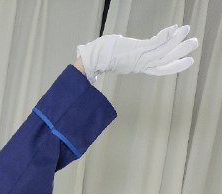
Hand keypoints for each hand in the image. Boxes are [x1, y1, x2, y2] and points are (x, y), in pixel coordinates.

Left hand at [77, 24, 197, 83]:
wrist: (95, 60)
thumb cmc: (105, 57)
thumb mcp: (122, 58)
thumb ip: (131, 57)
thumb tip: (130, 54)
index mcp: (139, 66)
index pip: (160, 67)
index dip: (174, 65)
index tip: (186, 61)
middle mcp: (142, 64)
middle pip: (166, 60)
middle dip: (181, 52)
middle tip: (194, 44)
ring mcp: (141, 57)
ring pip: (164, 51)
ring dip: (177, 41)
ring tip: (188, 33)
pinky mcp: (138, 50)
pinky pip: (155, 43)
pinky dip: (165, 36)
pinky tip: (174, 29)